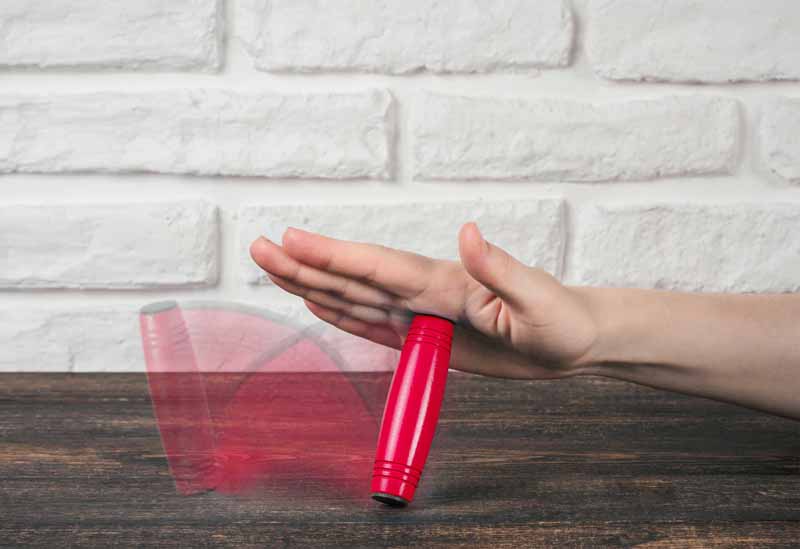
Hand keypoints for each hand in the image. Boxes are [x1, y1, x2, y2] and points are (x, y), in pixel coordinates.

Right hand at [249, 223, 602, 378]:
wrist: (572, 342)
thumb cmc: (562, 320)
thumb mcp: (537, 298)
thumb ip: (499, 268)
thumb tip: (466, 231)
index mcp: (444, 281)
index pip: (377, 265)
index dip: (333, 254)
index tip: (292, 239)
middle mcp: (423, 292)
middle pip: (352, 278)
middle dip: (304, 264)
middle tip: (260, 247)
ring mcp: (420, 314)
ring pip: (355, 299)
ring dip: (313, 285)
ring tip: (276, 270)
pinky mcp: (424, 339)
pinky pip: (374, 327)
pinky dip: (342, 316)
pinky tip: (319, 303)